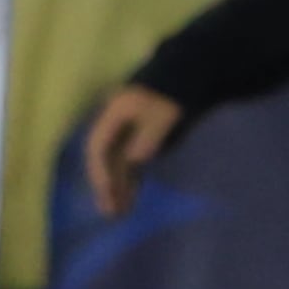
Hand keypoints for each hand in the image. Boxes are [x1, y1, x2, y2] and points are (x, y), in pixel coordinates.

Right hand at [82, 86, 183, 217]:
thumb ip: (148, 137)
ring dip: (118, 184)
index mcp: (113, 115)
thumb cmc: (174, 96)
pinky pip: (129, 158)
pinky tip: (131, 192)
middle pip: (104, 158)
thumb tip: (134, 160)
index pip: (98, 148)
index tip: (107, 193)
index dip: (101, 172)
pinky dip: (129, 176)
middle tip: (111, 212)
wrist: (190, 75)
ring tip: (119, 210)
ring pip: (116, 161)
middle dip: (107, 185)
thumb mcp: (163, 116)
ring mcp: (125, 128)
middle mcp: (113, 123)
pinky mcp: (139, 133)